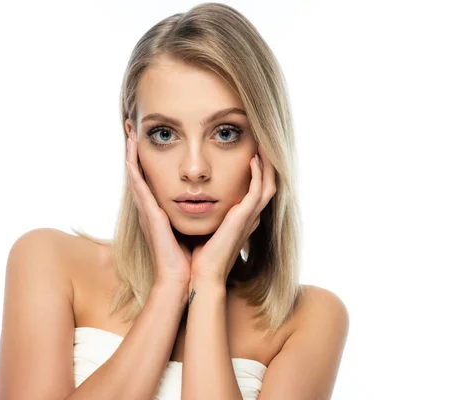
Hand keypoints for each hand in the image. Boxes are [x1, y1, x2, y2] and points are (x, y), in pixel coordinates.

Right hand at [125, 132, 192, 290]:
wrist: (185, 278)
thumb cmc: (191, 256)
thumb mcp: (195, 227)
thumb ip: (197, 213)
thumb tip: (211, 201)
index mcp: (161, 211)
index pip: (152, 179)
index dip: (148, 160)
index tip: (148, 140)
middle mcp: (151, 209)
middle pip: (139, 174)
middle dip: (134, 152)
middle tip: (131, 129)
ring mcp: (148, 212)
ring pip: (135, 177)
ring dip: (131, 155)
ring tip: (129, 135)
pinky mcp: (151, 217)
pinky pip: (139, 190)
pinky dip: (134, 173)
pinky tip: (130, 158)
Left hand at [189, 147, 275, 284]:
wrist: (201, 274)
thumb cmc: (199, 254)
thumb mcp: (207, 227)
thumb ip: (208, 214)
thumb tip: (196, 200)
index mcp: (243, 219)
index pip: (256, 189)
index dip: (258, 171)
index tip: (250, 152)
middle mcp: (250, 217)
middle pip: (268, 183)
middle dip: (267, 163)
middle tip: (261, 143)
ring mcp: (250, 217)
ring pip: (269, 184)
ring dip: (267, 164)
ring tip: (261, 145)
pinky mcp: (245, 217)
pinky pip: (258, 190)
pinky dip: (258, 173)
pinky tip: (253, 159)